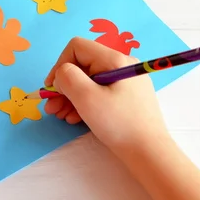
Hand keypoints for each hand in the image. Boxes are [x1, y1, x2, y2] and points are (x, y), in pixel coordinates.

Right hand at [44, 37, 169, 152]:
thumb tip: (61, 74)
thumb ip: (67, 78)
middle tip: (50, 107)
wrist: (149, 152)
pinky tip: (74, 118)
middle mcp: (120, 65)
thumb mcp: (87, 98)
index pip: (77, 47)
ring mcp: (125, 81)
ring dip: (70, 97)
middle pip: (82, 66)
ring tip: (60, 116)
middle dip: (63, 85)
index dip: (60, 65)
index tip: (53, 88)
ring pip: (88, 81)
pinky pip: (99, 92)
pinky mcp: (126, 97)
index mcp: (113, 60)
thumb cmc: (118, 123)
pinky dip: (83, 103)